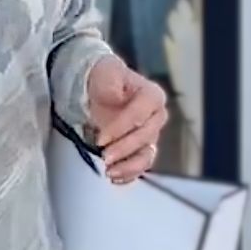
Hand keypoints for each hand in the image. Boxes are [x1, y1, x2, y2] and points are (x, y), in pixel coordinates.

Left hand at [85, 57, 168, 185]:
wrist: (95, 88)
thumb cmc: (103, 78)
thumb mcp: (105, 72)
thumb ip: (111, 82)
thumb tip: (116, 97)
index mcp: (152, 96)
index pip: (141, 114)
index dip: (122, 128)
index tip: (102, 138)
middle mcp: (155, 117)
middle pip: (145, 137)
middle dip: (124, 149)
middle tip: (104, 156)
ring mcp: (148, 135)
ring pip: (147, 155)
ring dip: (129, 166)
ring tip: (110, 172)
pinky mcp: (139, 149)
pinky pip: (140, 166)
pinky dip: (129, 174)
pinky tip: (115, 177)